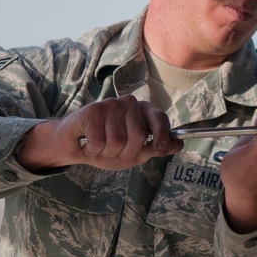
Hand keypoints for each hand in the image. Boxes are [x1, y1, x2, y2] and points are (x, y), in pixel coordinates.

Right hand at [16, 96, 182, 171]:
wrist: (76, 148)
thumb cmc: (108, 148)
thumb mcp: (136, 152)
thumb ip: (156, 147)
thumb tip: (180, 143)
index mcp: (142, 112)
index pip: (159, 118)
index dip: (162, 134)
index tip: (159, 149)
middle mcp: (128, 103)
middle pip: (138, 136)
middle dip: (126, 153)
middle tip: (114, 151)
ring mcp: (110, 105)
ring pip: (118, 141)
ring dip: (107, 152)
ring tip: (101, 147)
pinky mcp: (92, 110)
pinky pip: (100, 141)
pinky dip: (93, 150)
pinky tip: (89, 143)